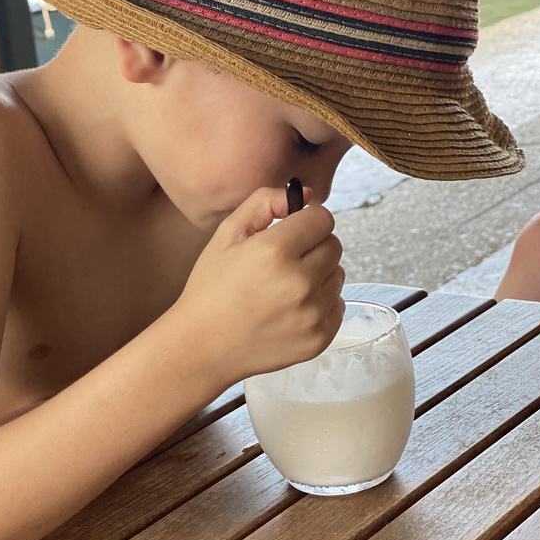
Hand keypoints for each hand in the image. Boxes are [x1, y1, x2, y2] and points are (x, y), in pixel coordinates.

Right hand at [174, 186, 344, 382]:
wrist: (202, 346)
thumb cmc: (212, 287)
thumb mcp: (227, 234)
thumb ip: (264, 202)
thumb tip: (305, 194)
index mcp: (275, 251)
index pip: (322, 218)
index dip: (306, 220)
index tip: (290, 232)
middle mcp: (299, 282)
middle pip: (334, 245)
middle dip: (313, 246)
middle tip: (283, 261)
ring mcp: (312, 314)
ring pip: (338, 275)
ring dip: (318, 275)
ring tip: (284, 287)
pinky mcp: (319, 338)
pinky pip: (337, 305)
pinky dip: (320, 303)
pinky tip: (290, 308)